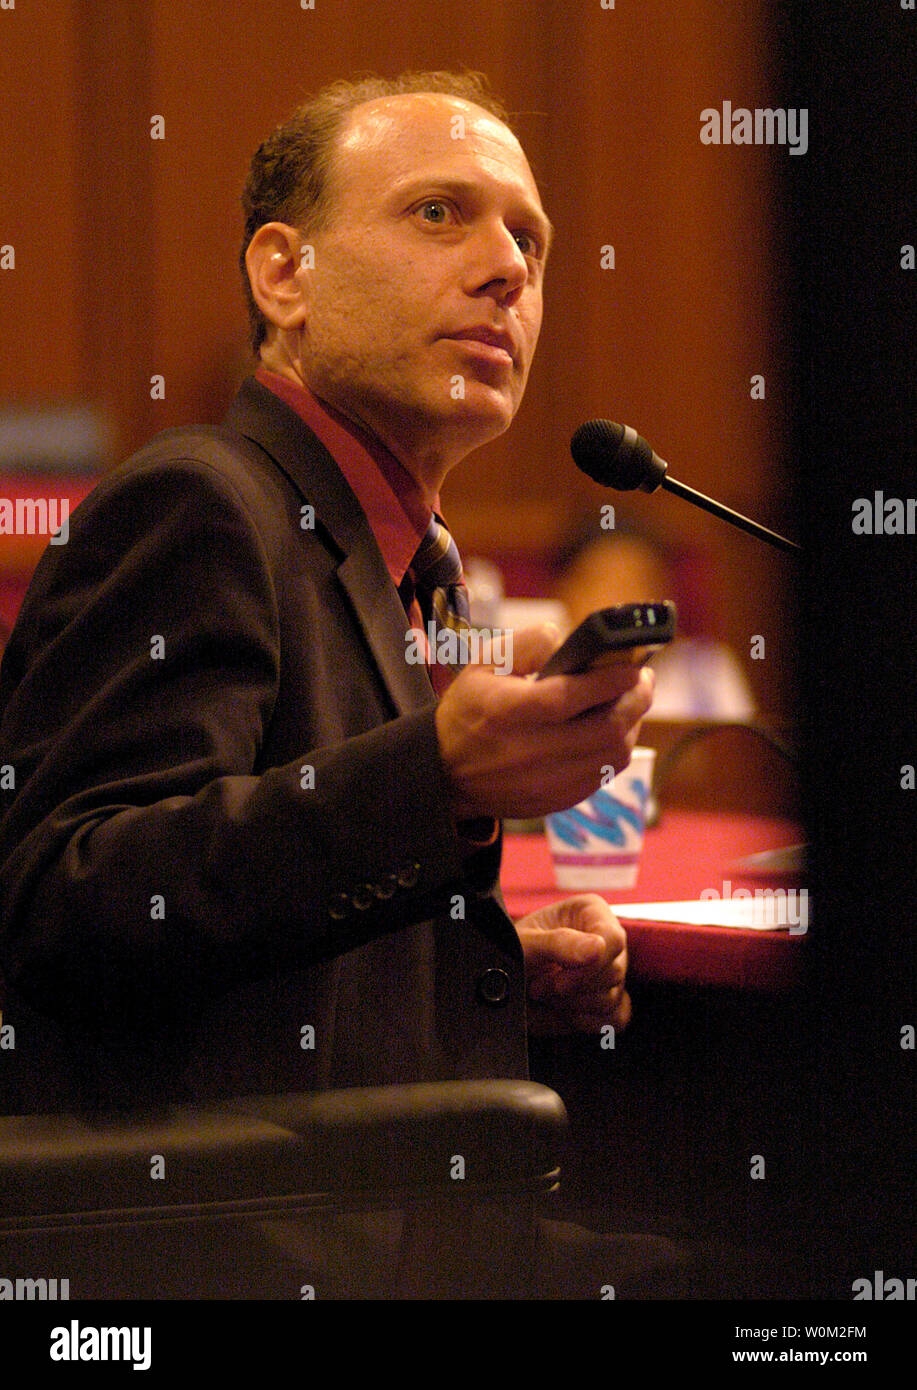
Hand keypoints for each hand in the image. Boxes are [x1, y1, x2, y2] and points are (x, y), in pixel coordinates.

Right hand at [435, 624, 654, 819]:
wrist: (446, 771)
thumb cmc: (469, 709)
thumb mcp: (484, 662)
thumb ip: (528, 643)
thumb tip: (570, 641)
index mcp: (506, 712)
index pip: (571, 696)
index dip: (610, 680)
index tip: (632, 665)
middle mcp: (528, 752)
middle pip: (606, 730)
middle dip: (636, 700)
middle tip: (642, 679)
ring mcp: (544, 782)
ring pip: (613, 755)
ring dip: (632, 724)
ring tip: (629, 702)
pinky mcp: (556, 801)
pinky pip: (603, 775)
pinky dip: (615, 749)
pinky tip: (611, 730)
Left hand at [515, 894, 631, 1035]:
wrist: (501, 985)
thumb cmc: (510, 954)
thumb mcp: (525, 944)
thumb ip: (559, 943)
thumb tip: (598, 948)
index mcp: (590, 912)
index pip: (612, 939)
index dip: (590, 966)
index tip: (559, 981)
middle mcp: (605, 939)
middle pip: (614, 972)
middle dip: (571, 988)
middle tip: (538, 984)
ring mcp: (610, 971)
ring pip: (611, 999)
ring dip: (572, 1005)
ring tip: (544, 993)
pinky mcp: (609, 1001)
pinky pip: (614, 1018)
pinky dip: (585, 1021)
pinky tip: (563, 1011)